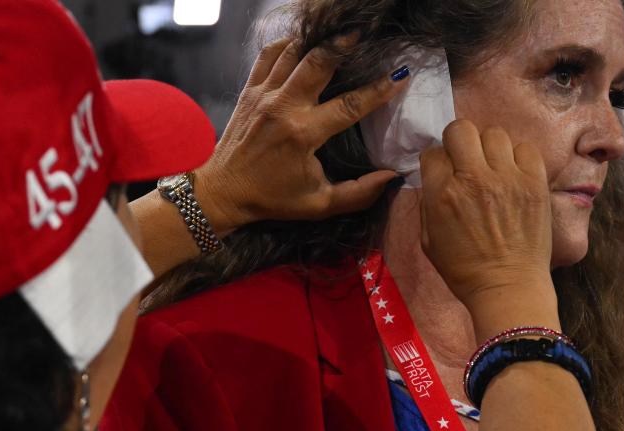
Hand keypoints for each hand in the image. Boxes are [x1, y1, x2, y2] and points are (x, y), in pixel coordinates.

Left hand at [194, 37, 408, 233]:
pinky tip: (303, 43)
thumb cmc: (273, 199)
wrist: (223, 192)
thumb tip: (392, 177)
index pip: (351, 105)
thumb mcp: (319, 205)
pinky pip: (268, 55)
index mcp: (303, 134)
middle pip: (319, 62)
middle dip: (344, 44)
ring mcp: (263, 95)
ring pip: (294, 52)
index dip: (379, 90)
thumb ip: (359, 194)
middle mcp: (283, 108)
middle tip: (364, 33)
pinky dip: (287, 44)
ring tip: (339, 33)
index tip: (400, 76)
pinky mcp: (249, 91)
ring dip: (318, 40)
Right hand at [419, 120, 557, 337]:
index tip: (444, 174)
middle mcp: (473, 179)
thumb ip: (428, 203)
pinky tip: (513, 174)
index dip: (436, 162)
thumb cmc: (463, 269)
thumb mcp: (428, 240)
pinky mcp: (535, 182)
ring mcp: (508, 178)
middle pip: (461, 130)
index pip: (433, 153)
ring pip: (493, 134)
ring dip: (488, 148)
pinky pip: (525, 148)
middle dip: (458, 142)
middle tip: (465, 161)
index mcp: (442, 195)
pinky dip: (517, 156)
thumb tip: (435, 178)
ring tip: (492, 168)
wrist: (508, 287)